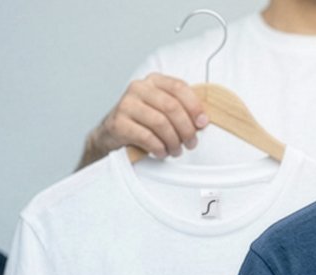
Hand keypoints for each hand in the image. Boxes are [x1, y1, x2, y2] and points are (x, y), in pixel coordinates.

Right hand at [89, 74, 207, 159]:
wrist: (112, 134)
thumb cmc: (144, 122)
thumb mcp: (163, 110)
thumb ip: (182, 109)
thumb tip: (202, 121)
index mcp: (153, 81)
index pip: (179, 87)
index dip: (194, 106)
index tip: (202, 124)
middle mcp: (138, 88)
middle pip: (171, 107)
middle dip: (186, 128)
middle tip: (191, 143)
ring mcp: (126, 104)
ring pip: (160, 123)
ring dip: (173, 141)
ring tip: (176, 150)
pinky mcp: (118, 123)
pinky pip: (147, 137)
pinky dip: (159, 148)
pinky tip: (161, 152)